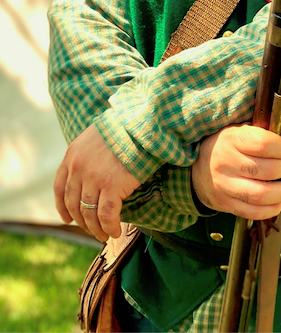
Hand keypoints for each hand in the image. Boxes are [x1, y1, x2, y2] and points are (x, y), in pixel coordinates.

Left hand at [53, 124, 140, 241]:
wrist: (141, 123)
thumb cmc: (125, 129)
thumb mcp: (96, 137)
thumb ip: (88, 156)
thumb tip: (90, 177)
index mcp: (72, 155)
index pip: (60, 188)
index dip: (62, 207)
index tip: (67, 220)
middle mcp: (78, 168)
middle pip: (74, 204)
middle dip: (82, 222)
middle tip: (93, 231)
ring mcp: (94, 177)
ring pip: (89, 214)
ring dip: (96, 229)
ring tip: (105, 235)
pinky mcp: (112, 185)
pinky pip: (107, 215)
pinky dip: (110, 227)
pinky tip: (116, 231)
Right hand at [191, 124, 280, 219]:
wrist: (197, 166)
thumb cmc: (228, 144)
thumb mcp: (245, 131)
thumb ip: (273, 135)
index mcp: (231, 139)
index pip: (263, 143)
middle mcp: (226, 163)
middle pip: (265, 170)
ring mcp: (224, 186)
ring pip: (261, 194)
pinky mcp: (225, 204)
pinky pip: (254, 212)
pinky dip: (273, 208)